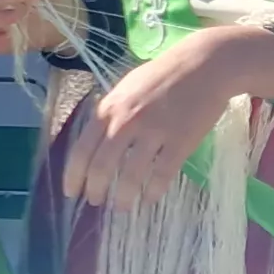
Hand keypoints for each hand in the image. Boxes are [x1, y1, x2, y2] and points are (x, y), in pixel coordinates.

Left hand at [58, 22, 273, 206]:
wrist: (203, 66)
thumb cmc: (161, 77)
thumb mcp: (124, 90)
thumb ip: (108, 114)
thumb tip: (94, 141)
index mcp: (108, 110)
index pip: (81, 150)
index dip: (73, 176)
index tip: (70, 193)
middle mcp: (125, 123)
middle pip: (102, 167)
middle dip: (95, 190)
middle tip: (95, 202)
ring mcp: (153, 133)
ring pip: (130, 176)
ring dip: (123, 197)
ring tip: (121, 207)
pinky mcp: (179, 142)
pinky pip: (161, 174)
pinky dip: (153, 191)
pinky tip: (150, 199)